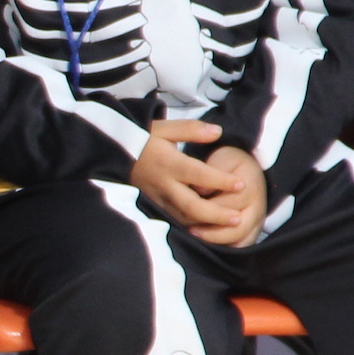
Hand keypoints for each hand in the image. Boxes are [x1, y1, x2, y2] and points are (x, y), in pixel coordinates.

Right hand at [130, 119, 259, 243]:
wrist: (111, 153)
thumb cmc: (141, 139)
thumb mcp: (164, 128)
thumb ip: (191, 129)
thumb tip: (218, 132)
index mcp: (168, 163)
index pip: (199, 174)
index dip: (221, 181)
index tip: (241, 184)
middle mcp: (163, 184)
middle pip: (192, 206)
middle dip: (217, 214)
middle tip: (239, 217)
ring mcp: (157, 198)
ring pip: (184, 218)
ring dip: (207, 224)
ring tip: (229, 224)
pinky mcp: (153, 205)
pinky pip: (175, 219)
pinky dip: (193, 225)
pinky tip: (209, 226)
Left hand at [197, 144, 267, 246]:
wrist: (247, 170)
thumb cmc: (229, 164)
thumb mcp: (222, 159)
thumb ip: (213, 169)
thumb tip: (200, 190)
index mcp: (250, 185)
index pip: (230, 201)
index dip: (208, 205)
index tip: (189, 204)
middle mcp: (257, 205)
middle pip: (236, 224)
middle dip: (211, 226)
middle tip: (188, 227)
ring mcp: (257, 220)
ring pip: (240, 239)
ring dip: (216, 239)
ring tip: (194, 234)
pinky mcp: (253, 231)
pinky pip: (241, 245)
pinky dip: (225, 247)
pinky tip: (205, 243)